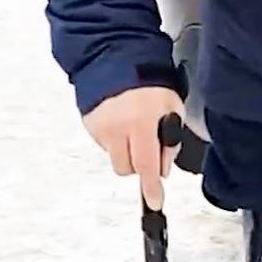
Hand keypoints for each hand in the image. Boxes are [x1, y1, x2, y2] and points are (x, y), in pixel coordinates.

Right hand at [84, 85, 186, 207]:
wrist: (116, 58)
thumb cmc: (149, 82)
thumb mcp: (172, 108)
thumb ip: (170, 141)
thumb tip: (163, 169)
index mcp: (141, 123)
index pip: (147, 165)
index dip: (151, 187)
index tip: (154, 202)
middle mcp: (117, 128)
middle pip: (127, 168)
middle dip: (139, 163)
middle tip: (146, 143)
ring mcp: (101, 127)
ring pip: (115, 159)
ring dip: (125, 152)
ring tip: (132, 129)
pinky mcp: (89, 125)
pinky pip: (104, 145)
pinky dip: (114, 139)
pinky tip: (120, 121)